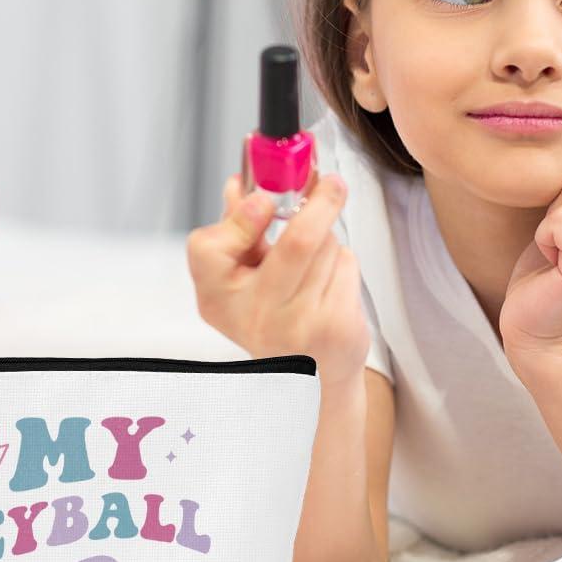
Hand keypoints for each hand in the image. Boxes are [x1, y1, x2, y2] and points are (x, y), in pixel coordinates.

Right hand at [185, 171, 370, 387]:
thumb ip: (237, 227)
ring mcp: (299, 324)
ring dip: (327, 239)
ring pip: (326, 246)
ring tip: (313, 264)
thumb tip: (240, 184)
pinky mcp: (337, 326)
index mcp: (217, 297)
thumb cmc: (270, 319)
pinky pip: (346, 266)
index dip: (244, 217)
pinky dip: (341, 264)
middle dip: (320, 202)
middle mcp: (255, 314)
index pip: (215, 248)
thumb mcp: (236, 278)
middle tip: (330, 183)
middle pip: (298, 240)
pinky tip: (329, 286)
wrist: (311, 379)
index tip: (264, 198)